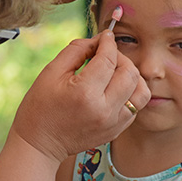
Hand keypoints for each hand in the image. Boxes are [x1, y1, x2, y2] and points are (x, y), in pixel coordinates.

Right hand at [11, 30, 149, 162]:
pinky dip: (129, 92)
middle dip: (120, 57)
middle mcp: (104, 109)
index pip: (108, 58)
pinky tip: (113, 89)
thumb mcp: (51, 72)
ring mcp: (113, 123)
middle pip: (130, 72)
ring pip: (141, 90)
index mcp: (85, 93)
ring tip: (114, 72)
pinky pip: (136, 106)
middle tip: (106, 55)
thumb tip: (97, 40)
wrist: (40, 144)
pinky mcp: (117, 130)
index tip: (105, 36)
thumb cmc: (40, 107)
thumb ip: (76, 50)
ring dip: (131, 75)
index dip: (108, 42)